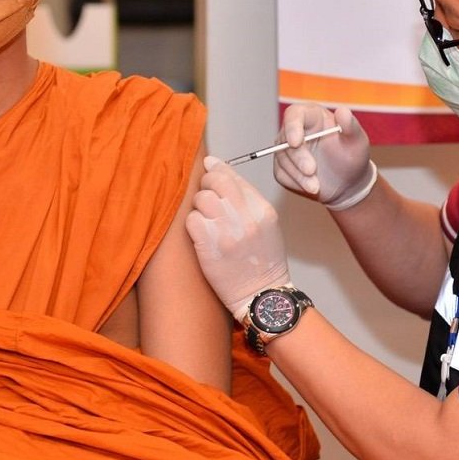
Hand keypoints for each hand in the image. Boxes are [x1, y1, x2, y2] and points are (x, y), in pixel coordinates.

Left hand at [187, 157, 290, 317]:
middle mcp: (246, 218)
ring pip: (201, 199)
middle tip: (205, 194)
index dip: (218, 168)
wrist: (262, 294)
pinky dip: (193, 224)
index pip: (234, 177)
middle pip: (216, 182)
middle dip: (206, 183)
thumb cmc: (263, 261)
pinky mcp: (209, 247)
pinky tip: (200, 233)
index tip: (209, 165)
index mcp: (263, 210)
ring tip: (204, 218)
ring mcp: (227, 232)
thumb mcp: (267, 225)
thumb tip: (222, 173)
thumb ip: (248, 200)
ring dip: (198, 206)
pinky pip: (191, 220)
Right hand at [273, 105, 372, 207]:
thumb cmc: (352, 156)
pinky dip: (296, 183)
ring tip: (316, 186)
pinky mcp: (282, 166)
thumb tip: (343, 111)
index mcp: (312, 116)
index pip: (294, 114)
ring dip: (298, 175)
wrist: (347, 181)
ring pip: (282, 159)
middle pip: (285, 139)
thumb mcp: (356, 140)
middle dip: (298, 157)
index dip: (292, 126)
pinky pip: (281, 174)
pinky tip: (311, 186)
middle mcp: (295, 129)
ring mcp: (286, 148)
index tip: (296, 142)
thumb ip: (350, 125)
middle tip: (311, 171)